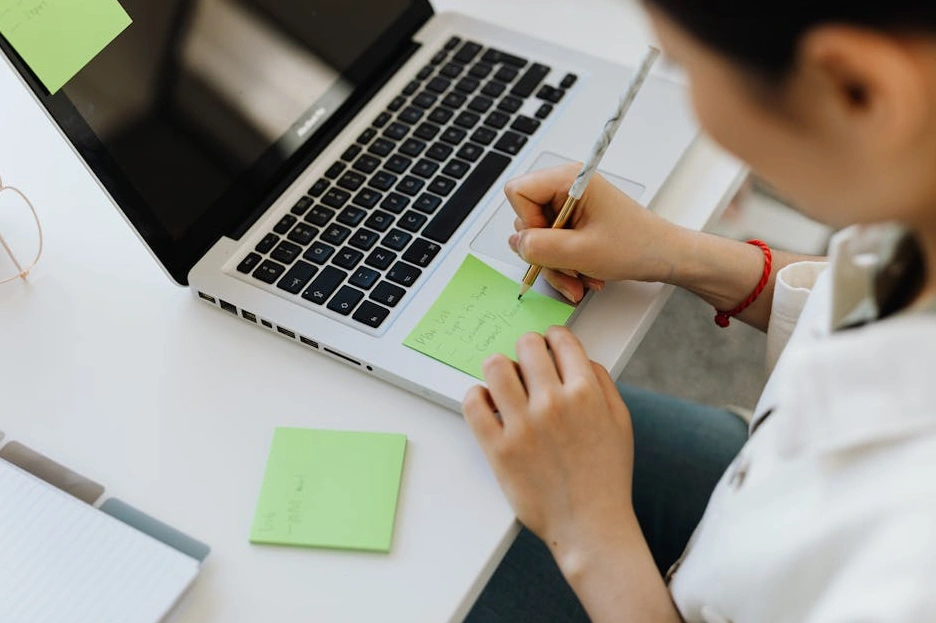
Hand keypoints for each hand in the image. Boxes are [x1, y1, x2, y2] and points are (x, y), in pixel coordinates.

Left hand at [462, 327, 635, 563]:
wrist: (589, 525)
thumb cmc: (606, 476)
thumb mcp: (620, 422)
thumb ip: (603, 383)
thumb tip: (581, 358)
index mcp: (586, 393)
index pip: (560, 340)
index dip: (553, 337)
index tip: (548, 343)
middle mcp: (553, 403)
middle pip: (526, 346)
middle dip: (527, 349)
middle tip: (526, 364)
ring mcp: (522, 425)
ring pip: (495, 366)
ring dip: (500, 368)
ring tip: (504, 383)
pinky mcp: (498, 447)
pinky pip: (473, 402)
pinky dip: (477, 396)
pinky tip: (489, 404)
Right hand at [505, 163, 686, 301]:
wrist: (664, 256)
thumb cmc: (636, 245)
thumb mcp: (581, 252)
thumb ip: (540, 247)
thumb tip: (516, 243)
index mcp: (569, 179)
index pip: (518, 192)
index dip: (526, 222)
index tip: (548, 242)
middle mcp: (566, 188)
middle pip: (526, 218)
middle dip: (544, 252)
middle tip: (566, 268)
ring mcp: (570, 206)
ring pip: (539, 237)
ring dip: (556, 264)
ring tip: (580, 277)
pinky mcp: (575, 221)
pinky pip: (553, 244)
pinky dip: (564, 264)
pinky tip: (584, 274)